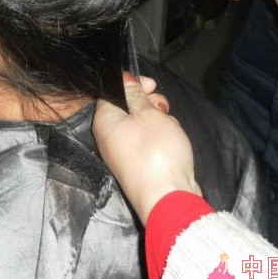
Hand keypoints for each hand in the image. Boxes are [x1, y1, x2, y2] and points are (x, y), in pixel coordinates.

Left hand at [93, 74, 200, 223]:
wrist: (168, 197)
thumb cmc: (156, 152)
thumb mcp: (147, 114)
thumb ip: (135, 95)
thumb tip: (123, 81)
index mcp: (104, 121)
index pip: (112, 92)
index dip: (132, 84)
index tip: (151, 84)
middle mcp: (109, 136)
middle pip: (129, 107)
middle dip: (151, 104)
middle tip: (162, 109)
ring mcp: (125, 151)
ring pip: (144, 124)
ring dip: (160, 121)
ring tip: (169, 130)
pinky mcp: (140, 163)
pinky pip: (150, 141)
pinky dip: (162, 137)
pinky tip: (173, 142)